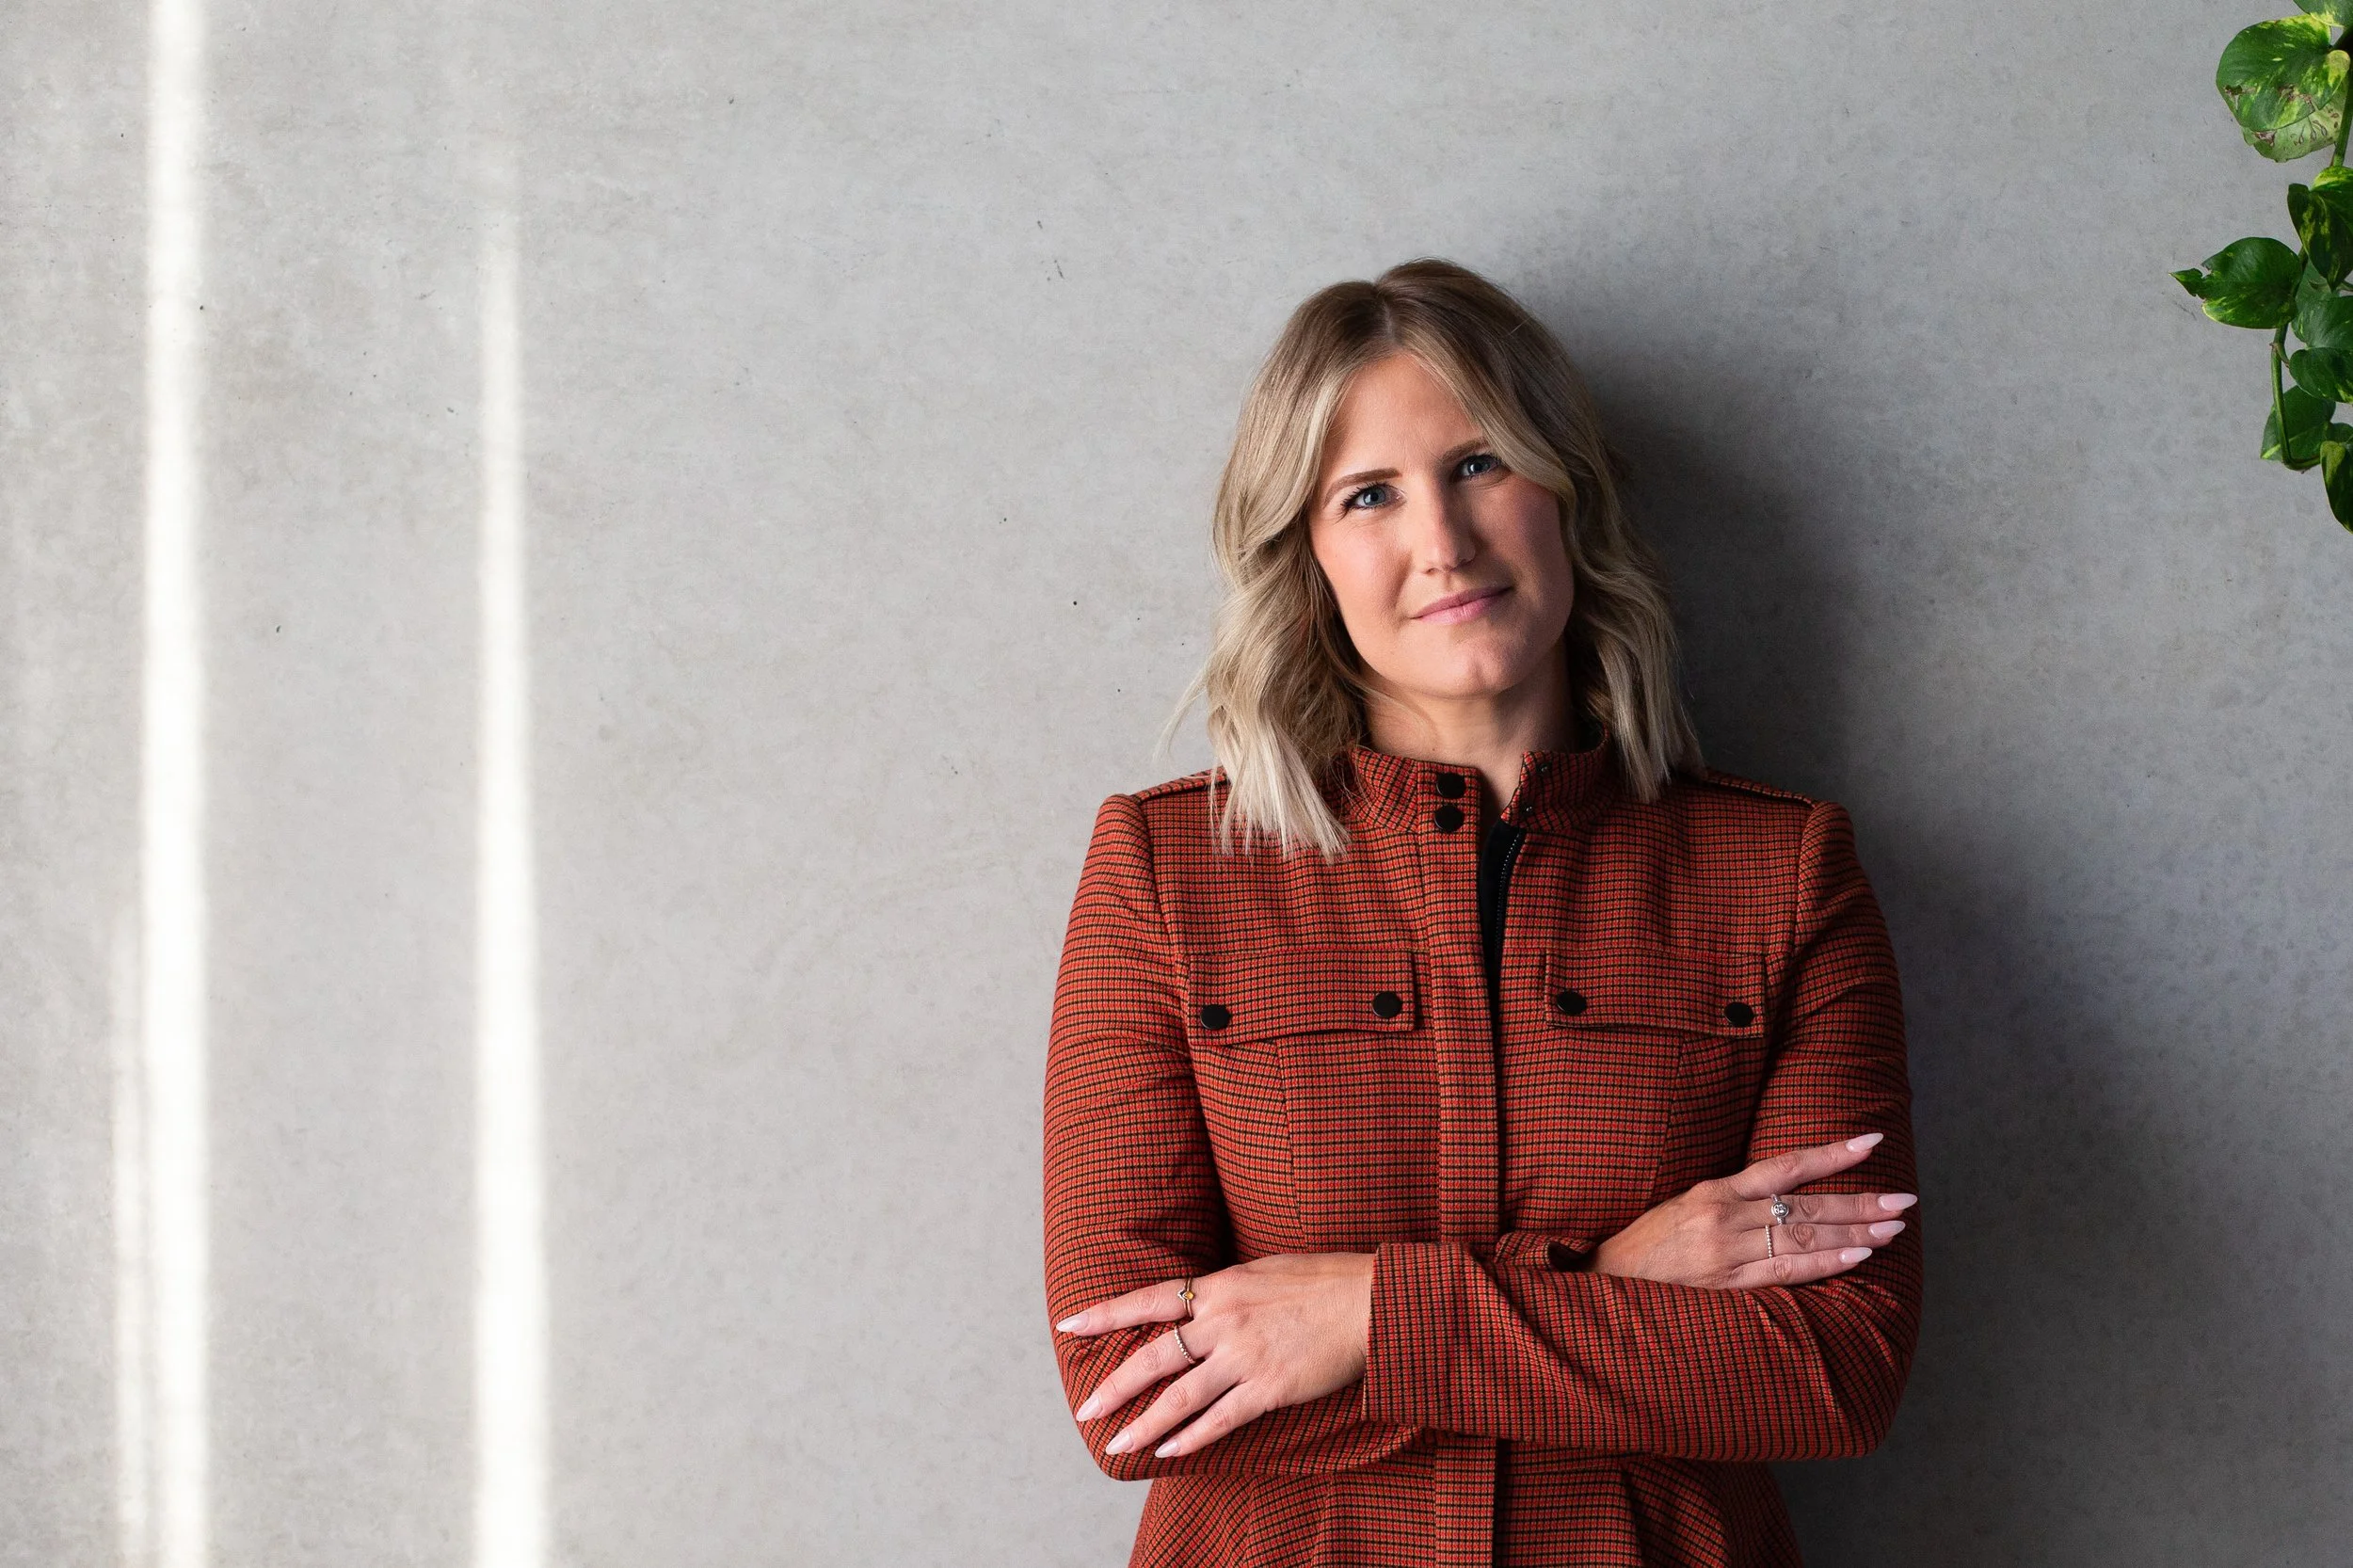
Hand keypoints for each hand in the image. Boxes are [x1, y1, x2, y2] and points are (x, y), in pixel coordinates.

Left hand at [1055, 1252, 1373, 1458]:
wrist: (1370, 1302)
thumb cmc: (1323, 1281)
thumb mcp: (1262, 1270)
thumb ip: (1225, 1291)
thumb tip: (1199, 1303)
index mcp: (1218, 1286)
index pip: (1148, 1299)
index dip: (1105, 1314)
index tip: (1068, 1326)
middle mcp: (1223, 1321)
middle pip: (1154, 1357)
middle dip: (1114, 1386)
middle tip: (1084, 1408)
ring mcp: (1245, 1357)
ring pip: (1180, 1397)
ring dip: (1144, 1424)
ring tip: (1117, 1444)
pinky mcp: (1269, 1389)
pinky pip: (1221, 1420)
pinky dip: (1192, 1439)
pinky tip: (1170, 1452)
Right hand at [1593, 1132, 1915, 1289]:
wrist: (1603, 1284)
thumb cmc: (1646, 1247)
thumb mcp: (1683, 1206)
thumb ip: (1731, 1199)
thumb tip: (1787, 1192)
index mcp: (1712, 1192)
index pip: (1784, 1166)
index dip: (1830, 1154)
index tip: (1871, 1143)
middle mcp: (1723, 1218)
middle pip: (1805, 1204)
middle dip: (1859, 1201)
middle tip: (1904, 1199)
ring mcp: (1726, 1254)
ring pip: (1803, 1236)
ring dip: (1854, 1232)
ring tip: (1893, 1227)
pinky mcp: (1726, 1288)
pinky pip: (1785, 1272)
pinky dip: (1825, 1262)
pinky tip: (1857, 1256)